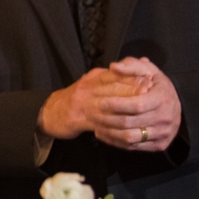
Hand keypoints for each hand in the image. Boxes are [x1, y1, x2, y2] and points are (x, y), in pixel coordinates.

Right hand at [37, 67, 151, 139]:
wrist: (48, 113)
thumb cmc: (74, 100)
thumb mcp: (90, 83)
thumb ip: (110, 77)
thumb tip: (130, 69)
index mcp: (92, 78)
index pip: (114, 74)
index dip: (132, 77)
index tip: (149, 80)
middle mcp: (87, 88)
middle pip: (112, 88)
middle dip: (132, 91)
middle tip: (150, 94)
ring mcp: (81, 104)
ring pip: (107, 105)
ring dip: (125, 109)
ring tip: (142, 112)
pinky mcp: (77, 120)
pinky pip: (98, 123)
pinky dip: (112, 126)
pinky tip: (125, 130)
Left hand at [89, 57, 181, 151]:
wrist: (175, 107)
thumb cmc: (157, 86)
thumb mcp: (148, 71)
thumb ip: (131, 66)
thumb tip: (114, 66)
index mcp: (162, 99)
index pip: (137, 105)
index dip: (116, 105)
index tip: (99, 102)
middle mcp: (165, 118)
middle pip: (129, 122)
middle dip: (106, 118)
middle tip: (89, 113)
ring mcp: (163, 133)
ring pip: (129, 137)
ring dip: (107, 131)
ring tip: (93, 123)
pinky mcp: (159, 145)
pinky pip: (132, 147)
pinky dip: (113, 141)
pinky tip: (101, 132)